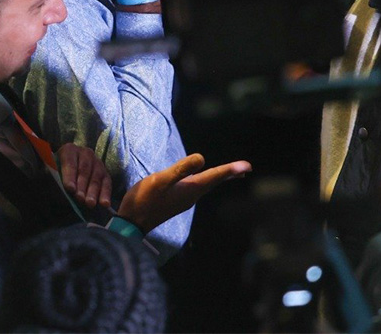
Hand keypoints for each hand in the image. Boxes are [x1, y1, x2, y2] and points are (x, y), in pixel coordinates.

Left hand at [56, 143, 112, 208]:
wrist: (68, 175)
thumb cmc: (58, 174)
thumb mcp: (53, 174)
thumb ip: (55, 179)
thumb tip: (62, 189)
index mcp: (69, 150)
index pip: (69, 162)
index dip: (69, 176)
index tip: (70, 189)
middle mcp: (85, 153)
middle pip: (84, 170)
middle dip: (82, 186)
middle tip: (80, 199)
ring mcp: (97, 162)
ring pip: (96, 177)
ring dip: (93, 192)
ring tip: (90, 204)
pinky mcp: (105, 173)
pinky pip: (107, 184)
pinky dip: (105, 194)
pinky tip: (105, 204)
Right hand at [118, 153, 249, 232]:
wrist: (132, 222)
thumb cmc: (144, 200)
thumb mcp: (160, 180)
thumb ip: (180, 169)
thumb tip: (202, 158)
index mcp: (190, 189)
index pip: (214, 176)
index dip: (230, 169)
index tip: (247, 166)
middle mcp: (191, 196)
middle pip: (214, 182)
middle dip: (229, 174)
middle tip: (246, 169)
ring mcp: (184, 200)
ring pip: (207, 185)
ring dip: (219, 178)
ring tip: (231, 173)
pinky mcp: (177, 201)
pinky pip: (198, 188)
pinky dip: (207, 181)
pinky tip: (203, 180)